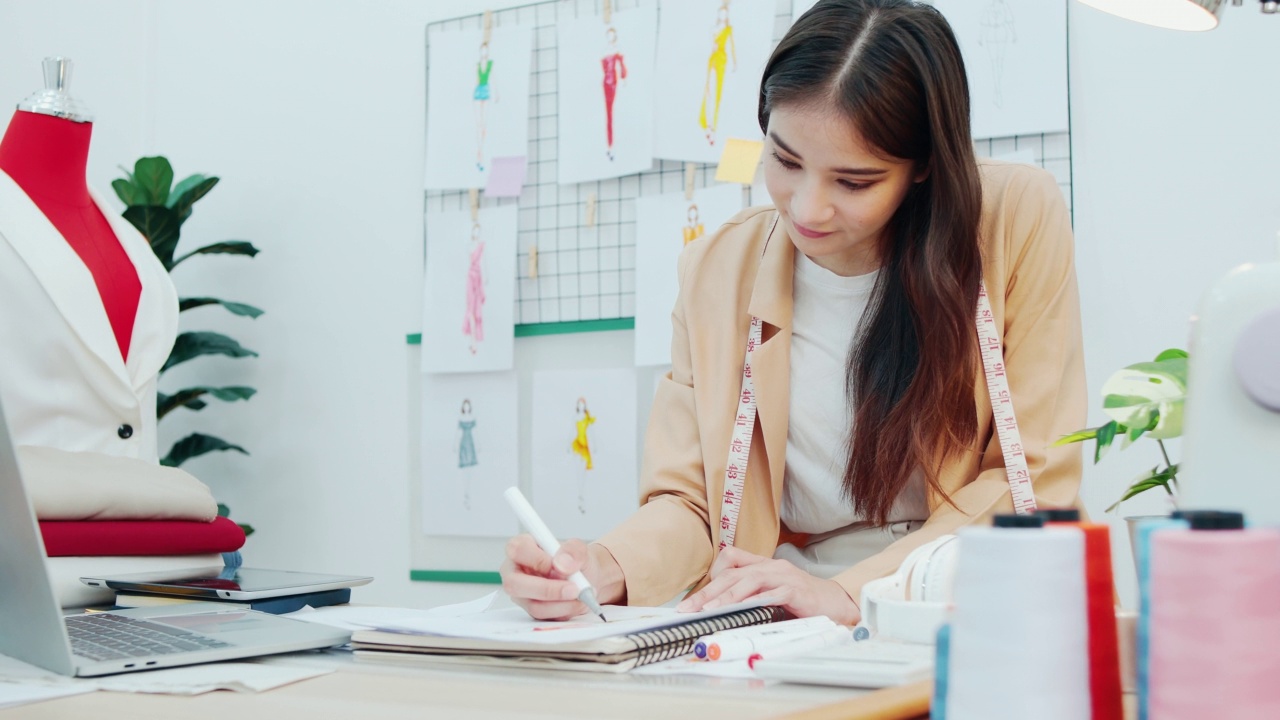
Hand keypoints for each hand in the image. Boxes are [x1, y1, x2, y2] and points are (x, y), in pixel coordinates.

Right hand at [500, 535, 623, 619]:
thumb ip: (573, 551)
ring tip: (580, 594)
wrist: (586, 577)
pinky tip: (575, 602)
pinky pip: (544, 616)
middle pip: (514, 584)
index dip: (538, 560)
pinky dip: (564, 611)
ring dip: (561, 603)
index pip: (518, 549)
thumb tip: (562, 564)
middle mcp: (515, 571)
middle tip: (573, 589)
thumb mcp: (580, 548)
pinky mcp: (531, 609)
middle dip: (547, 590)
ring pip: (533, 605)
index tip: (558, 566)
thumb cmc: (575, 560)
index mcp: (522, 547)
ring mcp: (521, 593)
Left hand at [675, 547, 860, 624]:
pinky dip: (755, 601)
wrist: (837, 603)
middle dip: (708, 592)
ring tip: (708, 610)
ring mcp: (784, 577)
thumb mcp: (772, 595)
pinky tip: (741, 610)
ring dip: (726, 596)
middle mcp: (772, 566)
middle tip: (689, 608)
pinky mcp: (796, 590)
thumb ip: (752, 596)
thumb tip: (722, 610)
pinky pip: (772, 593)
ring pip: (748, 580)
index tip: (694, 600)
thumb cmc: (803, 600)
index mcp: (764, 565)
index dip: (711, 579)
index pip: (730, 561)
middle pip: (733, 573)